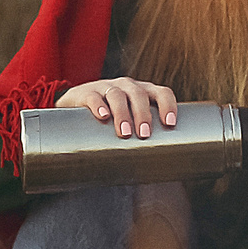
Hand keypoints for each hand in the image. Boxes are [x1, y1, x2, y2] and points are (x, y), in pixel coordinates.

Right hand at [57, 77, 178, 138]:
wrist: (78, 104)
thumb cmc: (112, 118)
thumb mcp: (131, 120)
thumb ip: (144, 132)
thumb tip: (162, 162)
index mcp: (143, 92)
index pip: (161, 92)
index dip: (168, 105)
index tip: (170, 123)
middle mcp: (127, 86)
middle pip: (139, 94)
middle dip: (143, 114)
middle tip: (144, 134)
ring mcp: (107, 87)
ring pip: (117, 95)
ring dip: (123, 114)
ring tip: (124, 133)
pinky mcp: (87, 93)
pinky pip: (94, 96)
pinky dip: (99, 106)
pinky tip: (103, 117)